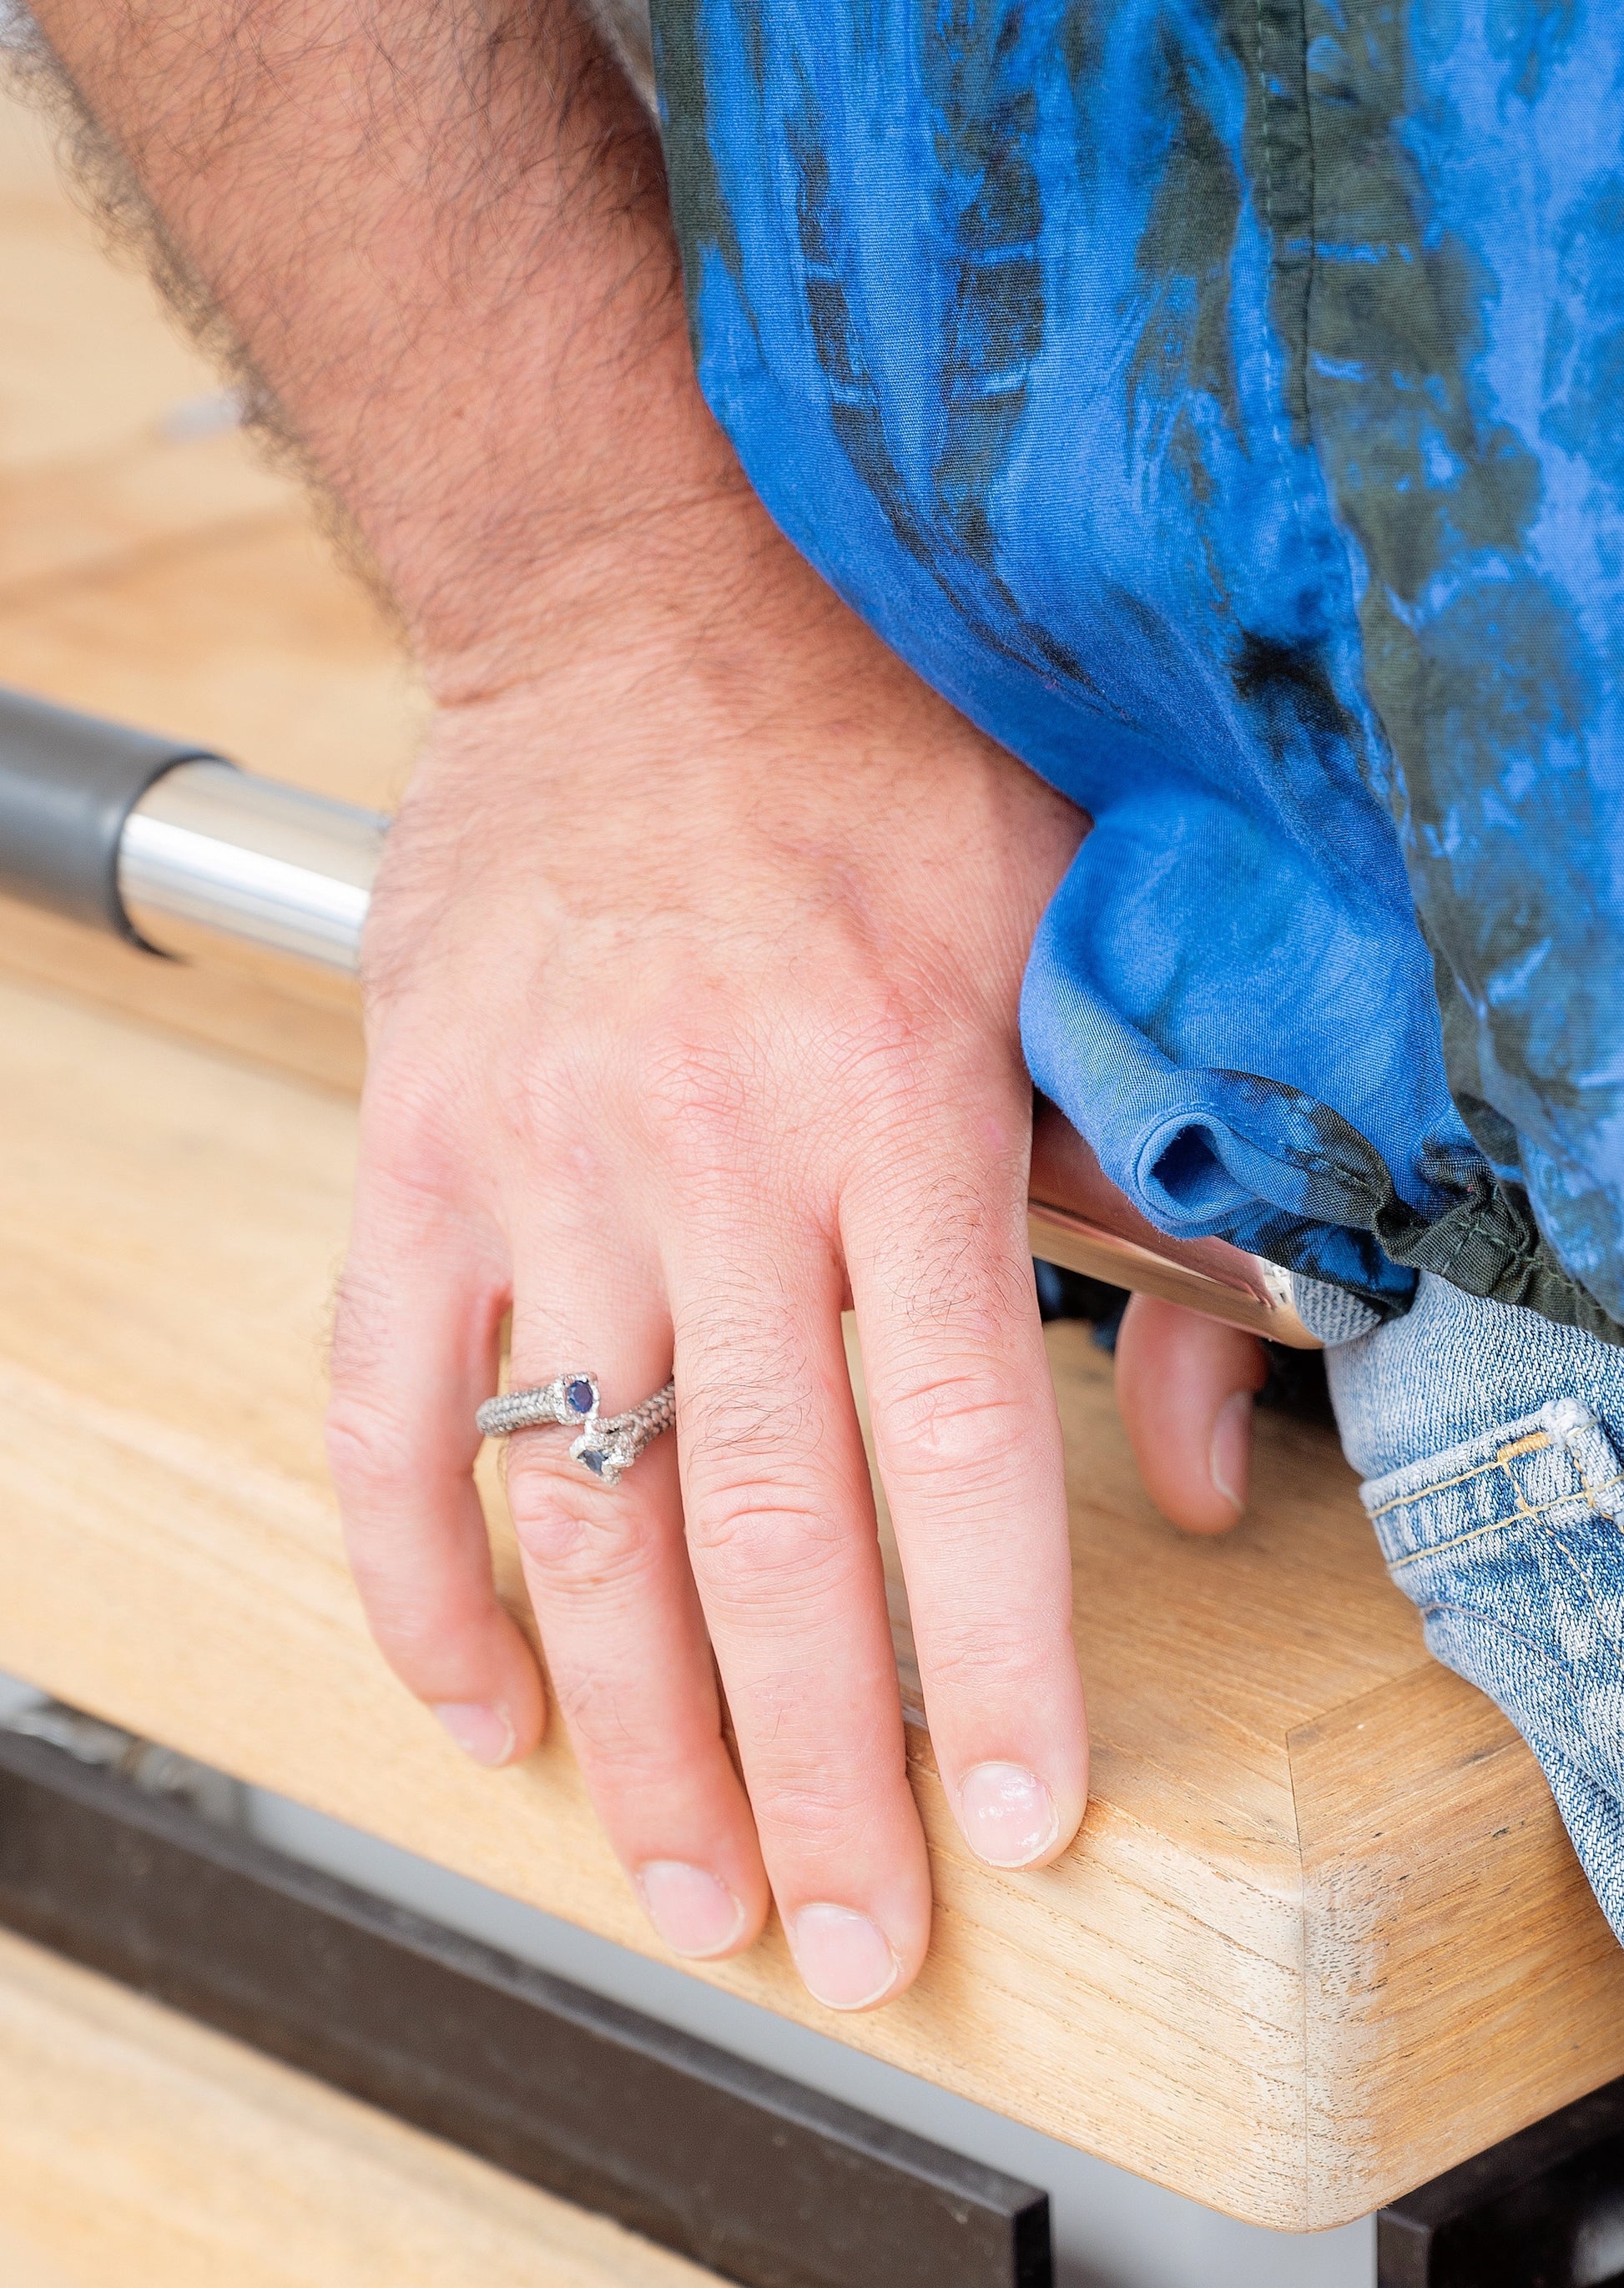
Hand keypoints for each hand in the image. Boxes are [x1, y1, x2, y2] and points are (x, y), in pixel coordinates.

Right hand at [328, 549, 1095, 2009]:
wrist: (638, 616)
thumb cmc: (872, 774)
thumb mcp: (1072, 943)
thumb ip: (1156, 1195)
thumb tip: (1200, 1456)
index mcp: (896, 1094)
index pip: (953, 1443)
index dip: (988, 1660)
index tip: (1013, 1824)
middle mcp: (710, 1150)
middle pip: (763, 1524)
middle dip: (816, 1763)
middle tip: (851, 1934)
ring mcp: (540, 1160)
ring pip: (578, 1503)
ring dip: (635, 1725)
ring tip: (692, 1878)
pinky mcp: (415, 1152)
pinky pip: (389, 1407)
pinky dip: (419, 1578)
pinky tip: (481, 1701)